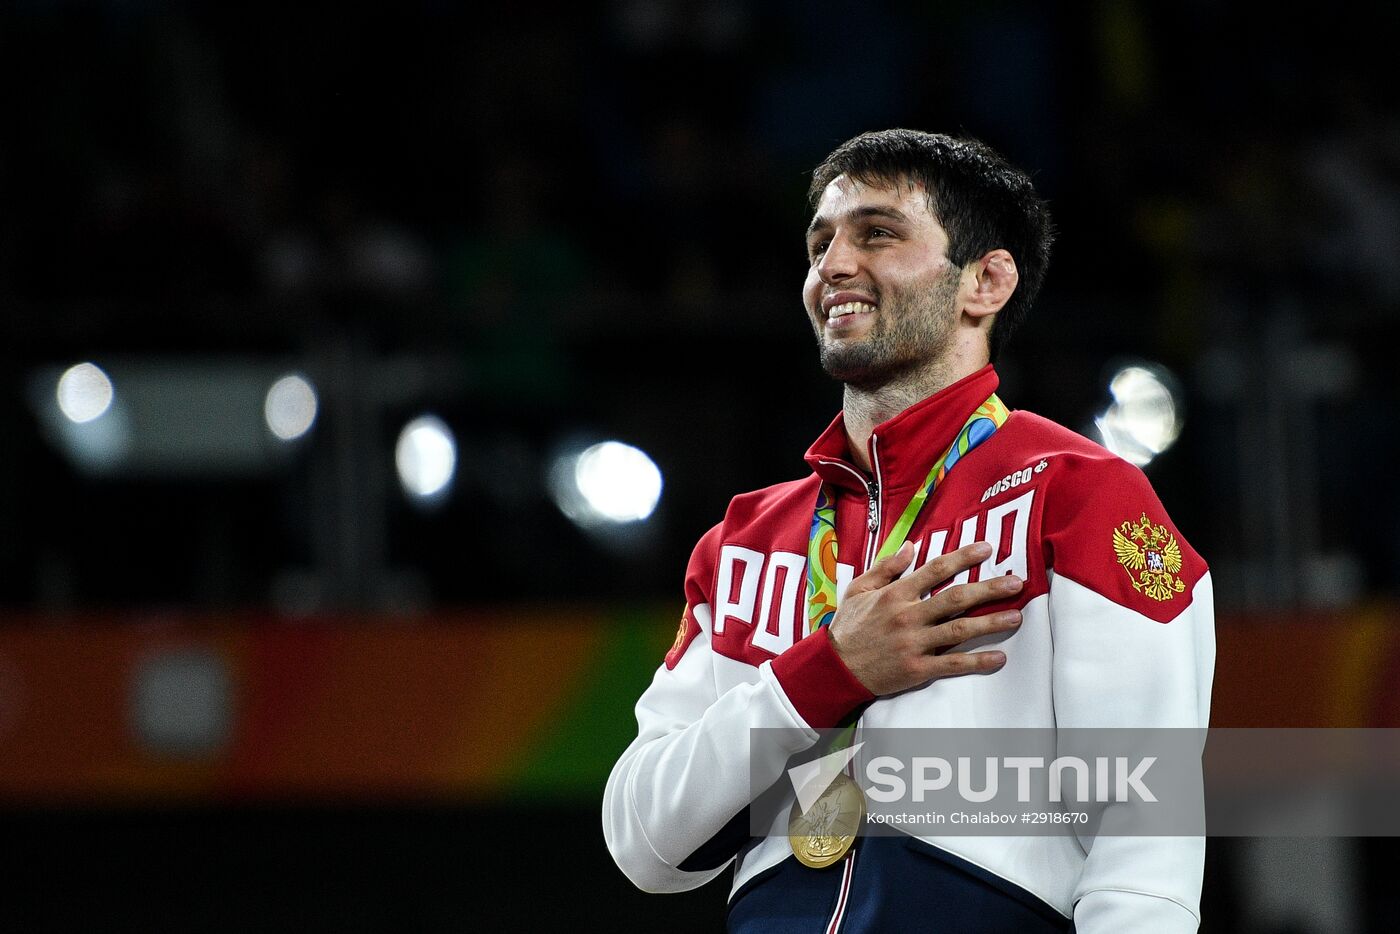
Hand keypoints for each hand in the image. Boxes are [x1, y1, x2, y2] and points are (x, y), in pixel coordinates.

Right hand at [826, 540, 1022, 695]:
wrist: (835, 668)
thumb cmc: (848, 627)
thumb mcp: (859, 589)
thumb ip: (886, 567)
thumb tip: (910, 546)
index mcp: (895, 594)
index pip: (935, 570)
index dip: (963, 558)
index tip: (987, 549)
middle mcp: (908, 616)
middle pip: (955, 599)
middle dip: (988, 589)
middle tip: (1016, 582)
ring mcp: (914, 644)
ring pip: (959, 631)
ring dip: (991, 623)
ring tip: (1016, 616)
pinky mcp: (917, 669)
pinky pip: (952, 665)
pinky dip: (977, 661)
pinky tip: (998, 658)